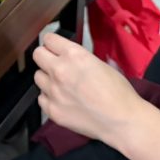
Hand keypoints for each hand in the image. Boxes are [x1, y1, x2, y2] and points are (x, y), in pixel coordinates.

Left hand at [33, 31, 147, 145]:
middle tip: (54, 64)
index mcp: (73, 55)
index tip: (54, 48)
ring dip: (47, 79)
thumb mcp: (99, 63)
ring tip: (61, 85)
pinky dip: (49, 98)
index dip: (52, 43)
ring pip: (38, 77)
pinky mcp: (52, 110)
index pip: (48, 39)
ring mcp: (54, 91)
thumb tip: (68, 58)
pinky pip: (41, 98)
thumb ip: (78, 58)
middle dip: (45, 57)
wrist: (122, 120)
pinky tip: (62, 100)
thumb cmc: (118, 93)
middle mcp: (60, 71)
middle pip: (37, 55)